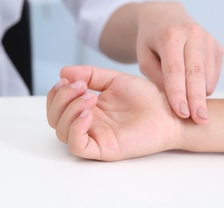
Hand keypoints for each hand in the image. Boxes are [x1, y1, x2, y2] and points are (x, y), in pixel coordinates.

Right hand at [47, 66, 182, 160]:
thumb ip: (90, 75)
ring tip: (90, 98)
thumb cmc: (146, 97)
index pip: (58, 105)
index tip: (70, 79)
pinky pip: (77, 146)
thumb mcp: (114, 79)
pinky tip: (89, 114)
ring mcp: (95, 136)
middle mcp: (89, 123)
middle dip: (61, 99)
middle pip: (55, 118)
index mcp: (89, 108)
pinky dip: (76, 129)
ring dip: (69, 110)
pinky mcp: (104, 149)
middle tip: (81, 87)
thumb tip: (63, 73)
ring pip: (62, 132)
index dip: (57, 92)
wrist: (169, 110)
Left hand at [136, 1, 222, 123]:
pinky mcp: (217, 46)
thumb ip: (156, 76)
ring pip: (207, 75)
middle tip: (200, 120)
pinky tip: (193, 88)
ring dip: (201, 95)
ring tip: (192, 109)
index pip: (175, 69)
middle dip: (198, 99)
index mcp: (170, 35)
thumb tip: (176, 97)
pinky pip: (214, 74)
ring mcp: (208, 39)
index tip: (182, 113)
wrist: (165, 16)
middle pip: (196, 72)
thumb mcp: (143, 57)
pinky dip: (205, 86)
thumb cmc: (150, 41)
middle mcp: (192, 34)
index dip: (178, 93)